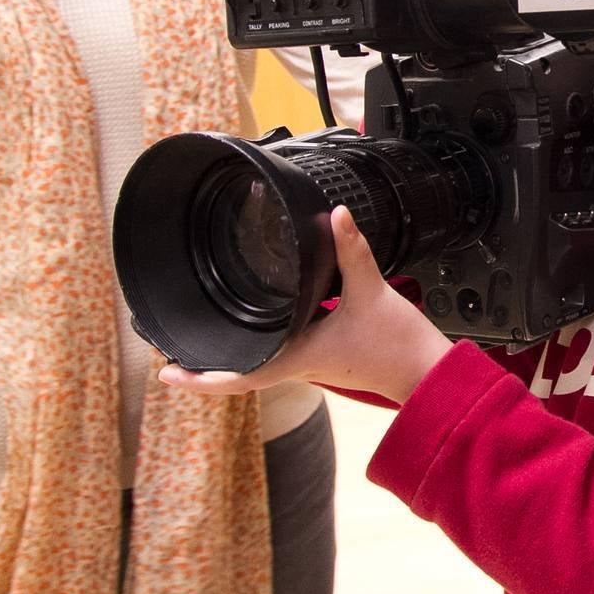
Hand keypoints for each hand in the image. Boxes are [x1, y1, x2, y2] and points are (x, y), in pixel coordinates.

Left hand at [158, 205, 452, 403]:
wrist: (426, 372)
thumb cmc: (399, 345)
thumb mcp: (372, 291)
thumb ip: (352, 251)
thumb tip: (337, 215)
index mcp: (300, 355)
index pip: (239, 375)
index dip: (200, 379)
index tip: (166, 372)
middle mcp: (300, 364)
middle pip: (241, 370)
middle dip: (206, 362)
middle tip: (170, 347)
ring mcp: (312, 363)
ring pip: (260, 360)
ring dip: (232, 351)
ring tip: (204, 333)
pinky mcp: (326, 355)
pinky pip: (283, 351)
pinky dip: (262, 342)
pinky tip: (263, 323)